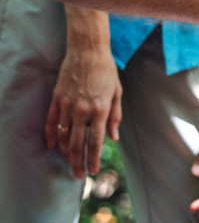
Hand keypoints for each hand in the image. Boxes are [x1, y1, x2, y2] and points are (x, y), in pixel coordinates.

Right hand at [45, 38, 122, 177]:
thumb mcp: (117, 93)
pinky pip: (52, 122)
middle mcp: (83, 110)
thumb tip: (113, 137)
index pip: (95, 141)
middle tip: (79, 175)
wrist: (88, 51)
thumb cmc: (106, 71)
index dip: (93, 159)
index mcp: (100, 109)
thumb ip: (115, 116)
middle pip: (78, 144)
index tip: (92, 171)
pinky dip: (52, 135)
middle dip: (78, 162)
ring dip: (66, 152)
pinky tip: (54, 145)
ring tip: (70, 162)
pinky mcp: (57, 99)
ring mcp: (67, 105)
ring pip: (64, 136)